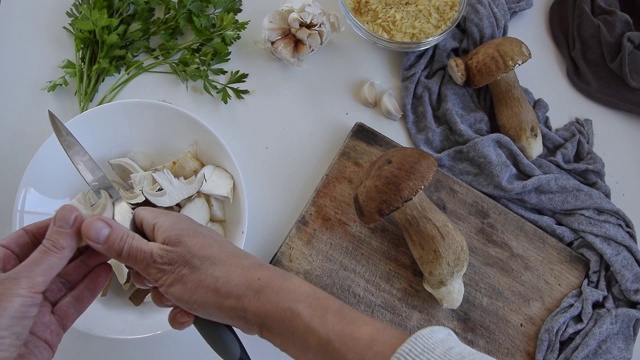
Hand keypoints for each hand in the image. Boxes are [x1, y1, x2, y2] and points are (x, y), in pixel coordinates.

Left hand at [0, 205, 111, 359]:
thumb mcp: (20, 284)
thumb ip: (50, 251)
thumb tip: (68, 219)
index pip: (30, 238)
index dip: (58, 226)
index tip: (82, 216)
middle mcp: (13, 288)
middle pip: (51, 258)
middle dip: (78, 244)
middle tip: (102, 230)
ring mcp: (30, 309)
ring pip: (65, 280)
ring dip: (88, 264)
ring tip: (109, 247)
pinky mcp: (47, 329)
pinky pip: (72, 304)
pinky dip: (89, 289)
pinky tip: (103, 274)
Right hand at [81, 207, 268, 333]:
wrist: (256, 301)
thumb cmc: (215, 278)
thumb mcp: (158, 263)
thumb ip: (123, 246)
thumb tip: (91, 223)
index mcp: (168, 224)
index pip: (130, 220)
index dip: (119, 240)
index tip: (119, 258)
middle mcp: (180, 239)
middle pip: (142, 254)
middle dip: (144, 276)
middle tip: (155, 281)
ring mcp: (191, 260)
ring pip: (158, 279)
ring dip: (163, 295)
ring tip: (178, 297)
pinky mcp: (201, 280)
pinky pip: (177, 294)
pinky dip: (179, 306)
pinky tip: (189, 311)